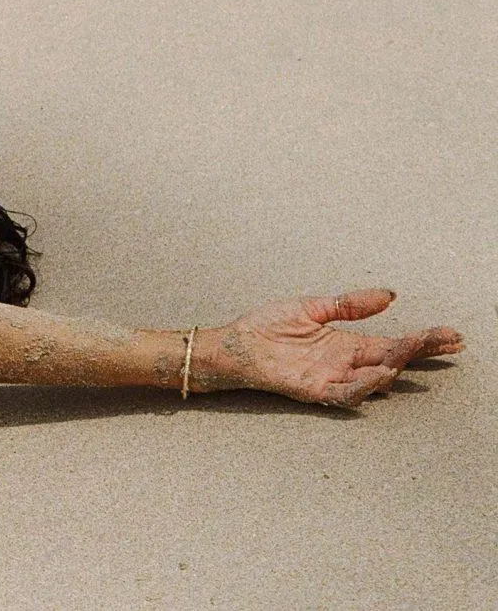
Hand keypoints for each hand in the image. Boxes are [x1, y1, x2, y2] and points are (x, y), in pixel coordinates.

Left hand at [198, 288, 462, 407]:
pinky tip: (381, 374)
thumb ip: (349, 304)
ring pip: (374, 379)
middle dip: (422, 352)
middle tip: (450, 343)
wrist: (235, 343)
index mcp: (349, 343)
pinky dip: (364, 386)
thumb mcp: (313, 307)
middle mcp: (346, 363)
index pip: (395, 343)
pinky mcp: (314, 389)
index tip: (453, 335)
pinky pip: (345, 393)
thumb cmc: (269, 326)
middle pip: (393, 360)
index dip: (424, 340)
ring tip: (410, 349)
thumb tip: (390, 295)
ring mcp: (332, 378)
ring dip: (395, 365)